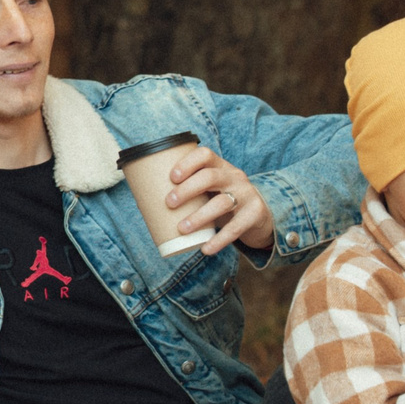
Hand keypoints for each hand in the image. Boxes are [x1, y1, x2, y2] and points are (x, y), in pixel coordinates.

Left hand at [162, 146, 278, 257]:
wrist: (260, 214)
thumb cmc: (224, 200)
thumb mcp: (211, 190)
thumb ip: (189, 193)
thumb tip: (144, 203)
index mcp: (221, 167)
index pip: (205, 155)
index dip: (187, 163)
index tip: (171, 177)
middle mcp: (234, 177)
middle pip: (210, 177)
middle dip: (187, 189)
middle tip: (169, 203)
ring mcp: (246, 194)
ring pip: (222, 203)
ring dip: (199, 216)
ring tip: (182, 229)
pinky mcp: (254, 214)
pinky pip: (236, 228)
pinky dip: (219, 240)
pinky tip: (206, 248)